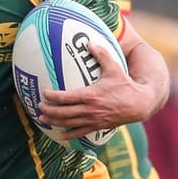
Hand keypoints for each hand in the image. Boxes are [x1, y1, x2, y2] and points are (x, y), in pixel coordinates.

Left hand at [38, 40, 153, 138]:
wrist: (139, 104)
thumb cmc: (126, 85)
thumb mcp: (114, 68)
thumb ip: (101, 54)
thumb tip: (89, 41)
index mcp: (90, 95)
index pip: (66, 97)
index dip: (52, 96)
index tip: (44, 93)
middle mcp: (89, 110)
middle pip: (63, 113)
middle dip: (49, 111)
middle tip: (38, 107)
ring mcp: (93, 120)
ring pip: (69, 123)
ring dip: (54, 122)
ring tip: (43, 120)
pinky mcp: (98, 126)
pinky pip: (80, 132)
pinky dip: (69, 135)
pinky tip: (61, 136)